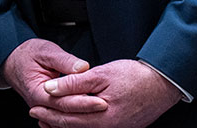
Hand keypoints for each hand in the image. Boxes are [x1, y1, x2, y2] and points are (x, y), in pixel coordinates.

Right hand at [0, 38, 104, 116]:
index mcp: (38, 92)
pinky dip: (75, 120)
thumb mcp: (45, 51)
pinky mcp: (48, 109)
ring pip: (65, 120)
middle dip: (88, 112)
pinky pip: (62, 119)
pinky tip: (89, 118)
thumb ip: (64, 60)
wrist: (11, 60)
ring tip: (102, 115)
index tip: (102, 102)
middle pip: (67, 114)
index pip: (65, 102)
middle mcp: (40, 104)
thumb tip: (82, 67)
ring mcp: (43, 109)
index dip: (84, 103)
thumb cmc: (27, 54)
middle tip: (108, 108)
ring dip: (83, 118)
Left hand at [32, 59, 182, 127]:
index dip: (49, 114)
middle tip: (35, 115)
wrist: (163, 83)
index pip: (68, 119)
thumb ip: (73, 83)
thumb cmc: (133, 76)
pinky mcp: (124, 126)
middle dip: (53, 122)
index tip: (33, 108)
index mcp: (102, 117)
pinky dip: (81, 125)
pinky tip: (75, 119)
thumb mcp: (100, 74)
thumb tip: (49, 89)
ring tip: (49, 120)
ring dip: (65, 125)